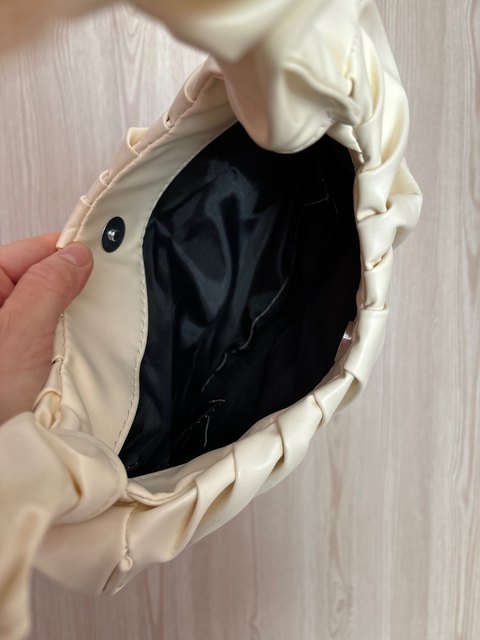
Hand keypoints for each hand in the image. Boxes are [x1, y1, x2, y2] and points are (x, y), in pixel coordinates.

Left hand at [0, 233, 92, 423]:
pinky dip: (60, 344)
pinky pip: (42, 337)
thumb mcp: (19, 332)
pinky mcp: (13, 356)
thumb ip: (49, 286)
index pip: (33, 251)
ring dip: (66, 324)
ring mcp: (4, 331)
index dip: (72, 251)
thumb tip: (76, 254)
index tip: (110, 252)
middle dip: (73, 292)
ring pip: (44, 310)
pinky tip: (70, 356)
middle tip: (105, 303)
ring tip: (85, 338)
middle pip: (40, 279)